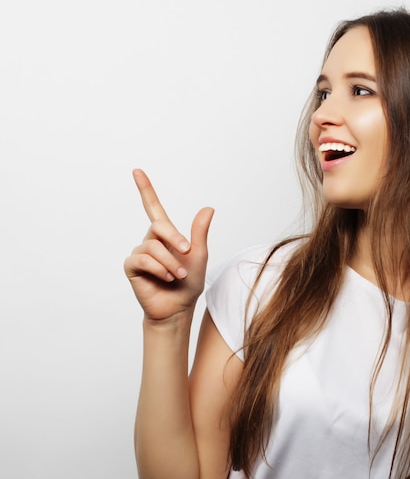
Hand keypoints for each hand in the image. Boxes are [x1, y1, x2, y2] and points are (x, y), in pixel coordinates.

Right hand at [124, 169, 213, 322]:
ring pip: (153, 246)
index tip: (137, 171)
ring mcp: (140, 253)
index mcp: (166, 235)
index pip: (153, 208)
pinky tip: (165, 278)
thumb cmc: (189, 284)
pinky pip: (142, 259)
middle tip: (187, 252)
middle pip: (159, 226)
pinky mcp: (132, 266)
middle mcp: (151, 241)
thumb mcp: (199, 256)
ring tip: (178, 275)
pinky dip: (158, 268)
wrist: (178, 307)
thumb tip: (208, 208)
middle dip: (175, 238)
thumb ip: (199, 232)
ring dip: (170, 261)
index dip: (145, 189)